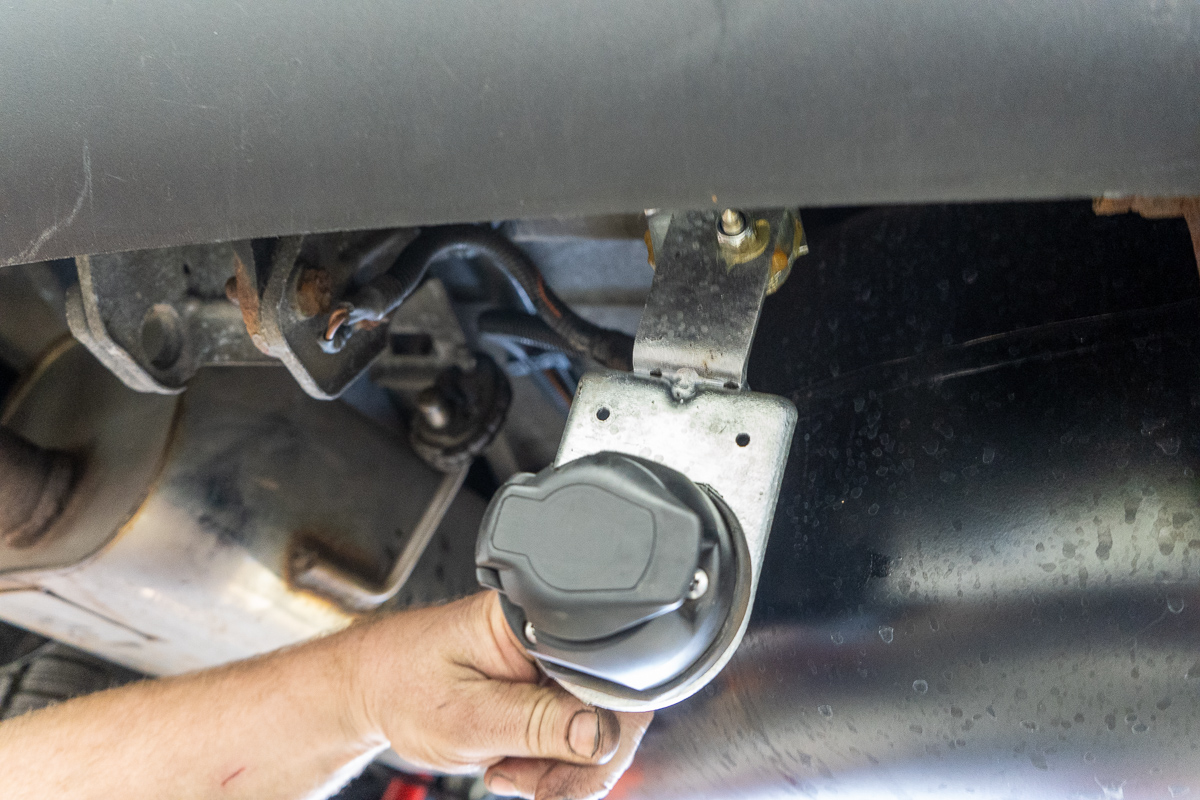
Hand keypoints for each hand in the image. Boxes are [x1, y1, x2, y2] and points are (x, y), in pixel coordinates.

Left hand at [350, 591, 652, 799]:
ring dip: (561, 766)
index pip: (607, 674)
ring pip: (596, 726)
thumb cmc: (404, 685)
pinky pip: (575, 731)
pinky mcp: (548, 685)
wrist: (374, 689)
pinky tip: (513, 759)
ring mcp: (553, 662)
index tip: (563, 772)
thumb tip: (600, 735)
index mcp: (537, 619)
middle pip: (611, 705)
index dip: (602, 732)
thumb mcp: (466, 718)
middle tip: (532, 784)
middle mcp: (554, 635)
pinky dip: (550, 761)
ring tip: (508, 768)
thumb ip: (536, 725)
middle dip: (578, 760)